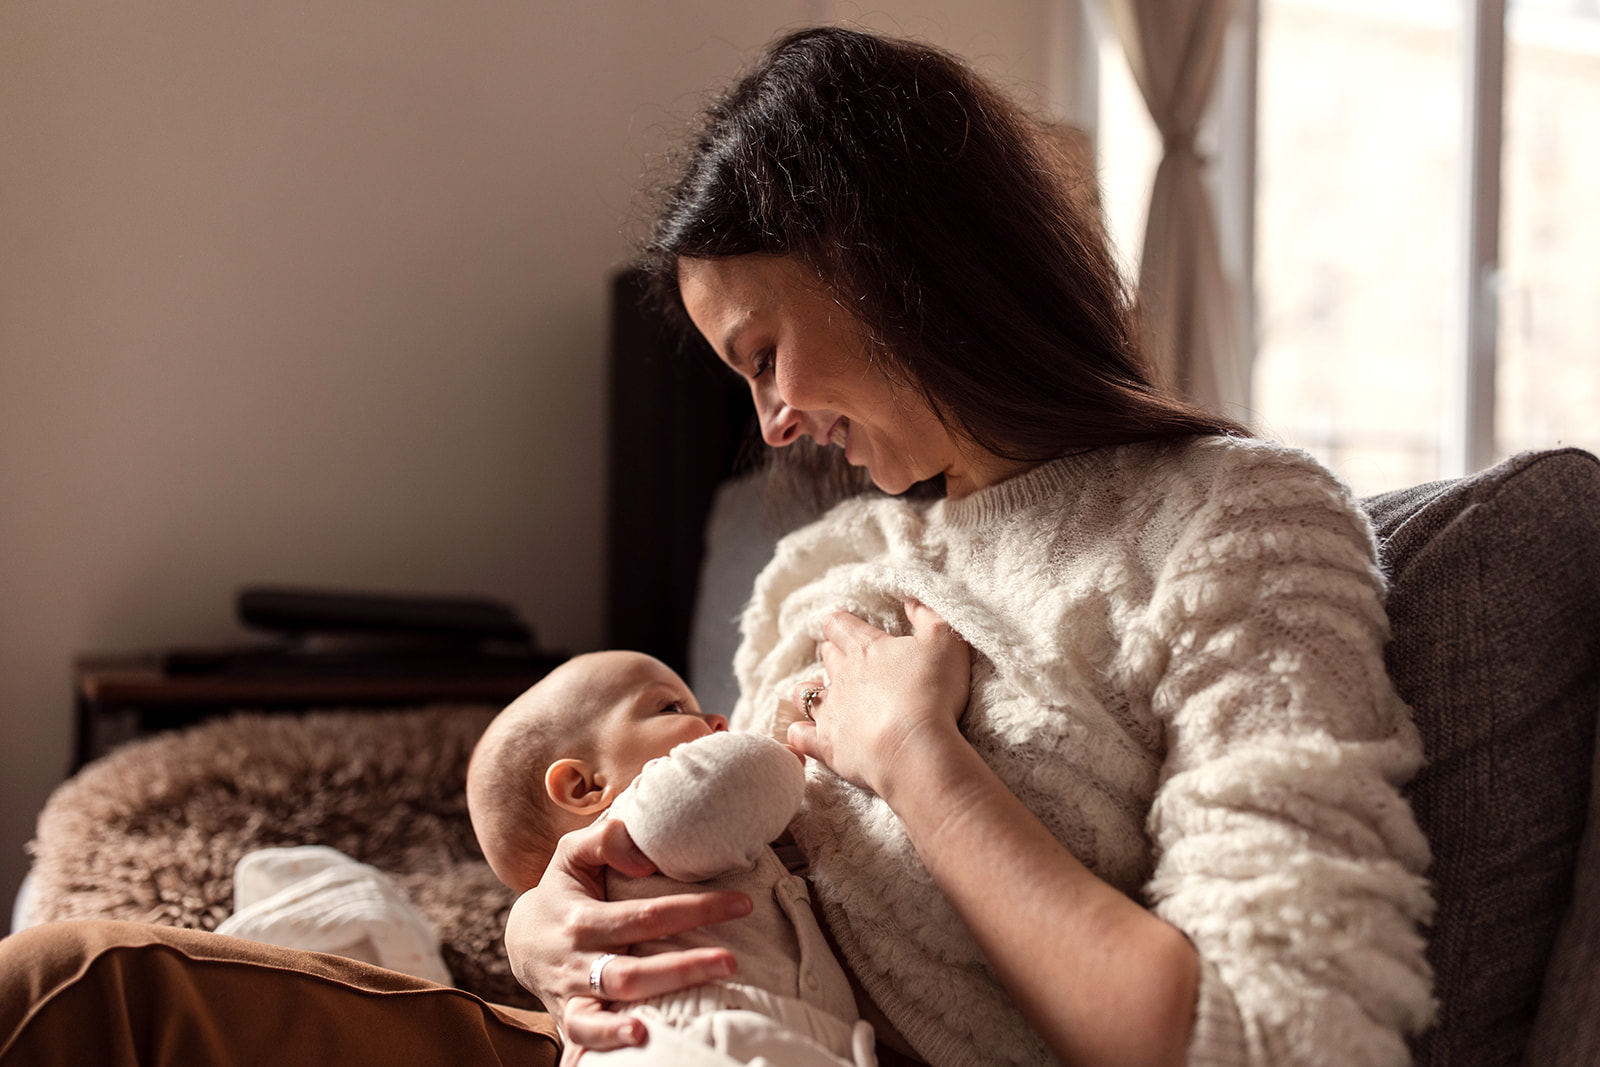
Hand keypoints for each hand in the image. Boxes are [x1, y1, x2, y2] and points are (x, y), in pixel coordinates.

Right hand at [505, 818, 751, 1048]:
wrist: (521, 940)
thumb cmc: (562, 891)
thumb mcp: (572, 854)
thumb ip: (605, 840)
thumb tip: (643, 858)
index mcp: (582, 918)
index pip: (646, 914)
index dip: (695, 909)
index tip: (742, 904)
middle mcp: (576, 960)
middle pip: (631, 970)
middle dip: (683, 968)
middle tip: (731, 962)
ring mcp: (572, 994)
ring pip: (607, 1008)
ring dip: (649, 1009)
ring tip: (690, 1011)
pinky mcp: (570, 1020)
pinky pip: (583, 1038)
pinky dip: (608, 1042)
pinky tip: (640, 1040)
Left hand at [786, 599, 969, 798]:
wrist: (915, 749)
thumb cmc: (932, 692)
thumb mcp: (944, 642)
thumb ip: (928, 615)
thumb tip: (912, 598)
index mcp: (865, 648)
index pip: (840, 624)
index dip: (841, 623)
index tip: (845, 625)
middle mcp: (842, 676)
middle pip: (826, 655)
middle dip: (831, 652)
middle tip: (841, 656)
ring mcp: (831, 711)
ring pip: (804, 692)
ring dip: (809, 689)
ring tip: (820, 692)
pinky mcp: (827, 745)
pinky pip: (800, 735)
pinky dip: (799, 732)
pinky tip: (802, 732)